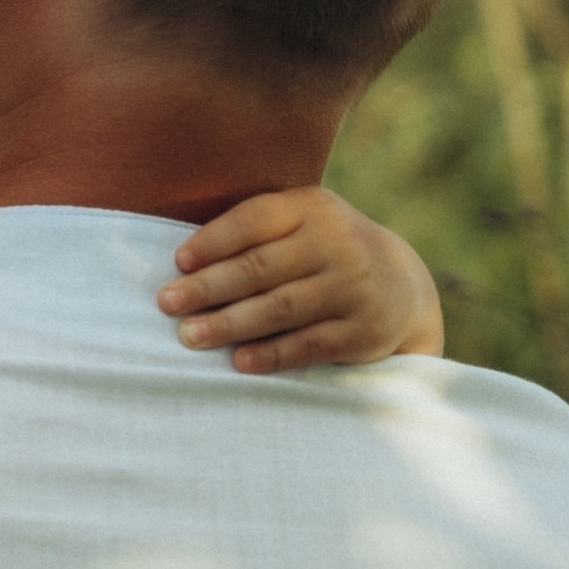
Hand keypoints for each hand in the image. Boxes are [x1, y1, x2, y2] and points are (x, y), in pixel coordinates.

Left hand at [159, 187, 444, 372]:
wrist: (402, 286)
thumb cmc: (322, 251)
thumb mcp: (301, 223)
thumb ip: (254, 231)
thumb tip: (181, 263)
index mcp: (313, 207)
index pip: (254, 220)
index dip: (213, 241)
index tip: (178, 263)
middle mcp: (338, 243)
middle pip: (260, 267)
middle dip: (208, 287)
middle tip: (166, 304)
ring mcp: (354, 287)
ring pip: (280, 308)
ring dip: (229, 324)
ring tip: (190, 336)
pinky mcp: (363, 329)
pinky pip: (309, 344)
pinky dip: (271, 354)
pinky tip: (239, 361)